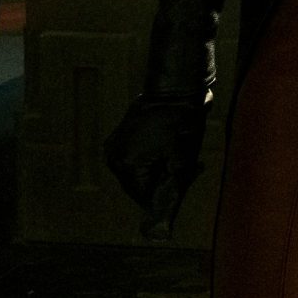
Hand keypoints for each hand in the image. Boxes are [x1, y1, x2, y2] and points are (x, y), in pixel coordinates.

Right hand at [103, 95, 207, 241]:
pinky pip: (132, 159)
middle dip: (158, 184)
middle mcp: (114, 157)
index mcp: (126, 164)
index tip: (178, 194)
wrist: (173, 90)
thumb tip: (169, 207)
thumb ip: (173, 186)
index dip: (160, 198)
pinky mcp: (119, 138)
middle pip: (137, 185)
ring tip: (176, 162)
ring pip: (135, 173)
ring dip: (154, 172)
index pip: (141, 196)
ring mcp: (114, 147)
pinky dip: (147, 161)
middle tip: (183, 175)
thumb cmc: (180, 123)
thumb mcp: (181, 159)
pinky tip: (165, 153)